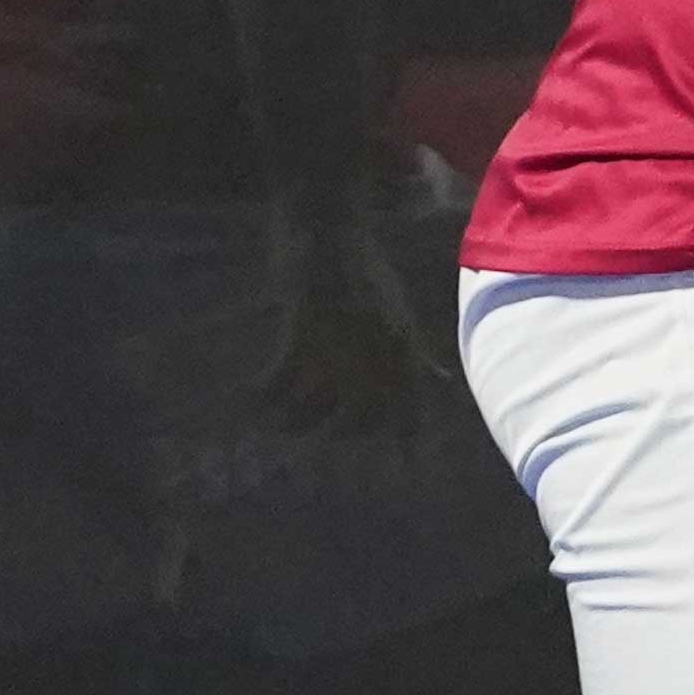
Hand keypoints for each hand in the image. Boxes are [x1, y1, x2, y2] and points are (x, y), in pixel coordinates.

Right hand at [259, 209, 442, 432]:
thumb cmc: (364, 267)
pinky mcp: (303, 333)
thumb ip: (416, 354)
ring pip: (317, 408)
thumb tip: (442, 381)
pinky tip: (251, 401)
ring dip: (296, 421)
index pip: (412, 406)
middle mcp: (377, 354)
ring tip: (279, 429)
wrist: (329, 225)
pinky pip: (280, 381)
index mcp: (403, 346)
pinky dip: (263, 394)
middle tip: (324, 439)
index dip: (408, 439)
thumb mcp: (400, 312)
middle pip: (362, 419)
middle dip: (343, 435)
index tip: (408, 470)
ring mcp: (341, 346)